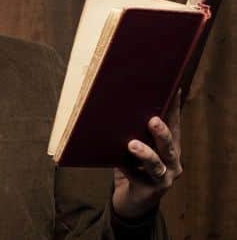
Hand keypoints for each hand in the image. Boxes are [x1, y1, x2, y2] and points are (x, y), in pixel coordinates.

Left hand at [112, 90, 182, 218]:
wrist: (132, 200)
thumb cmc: (134, 167)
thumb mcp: (136, 147)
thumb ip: (135, 132)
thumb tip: (120, 105)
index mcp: (171, 147)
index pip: (175, 125)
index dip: (174, 109)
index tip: (174, 91)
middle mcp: (173, 162)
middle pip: (169, 145)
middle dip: (162, 132)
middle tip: (152, 120)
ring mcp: (164, 178)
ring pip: (157, 164)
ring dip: (145, 153)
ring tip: (132, 144)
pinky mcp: (151, 190)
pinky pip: (137, 177)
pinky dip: (126, 168)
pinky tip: (117, 161)